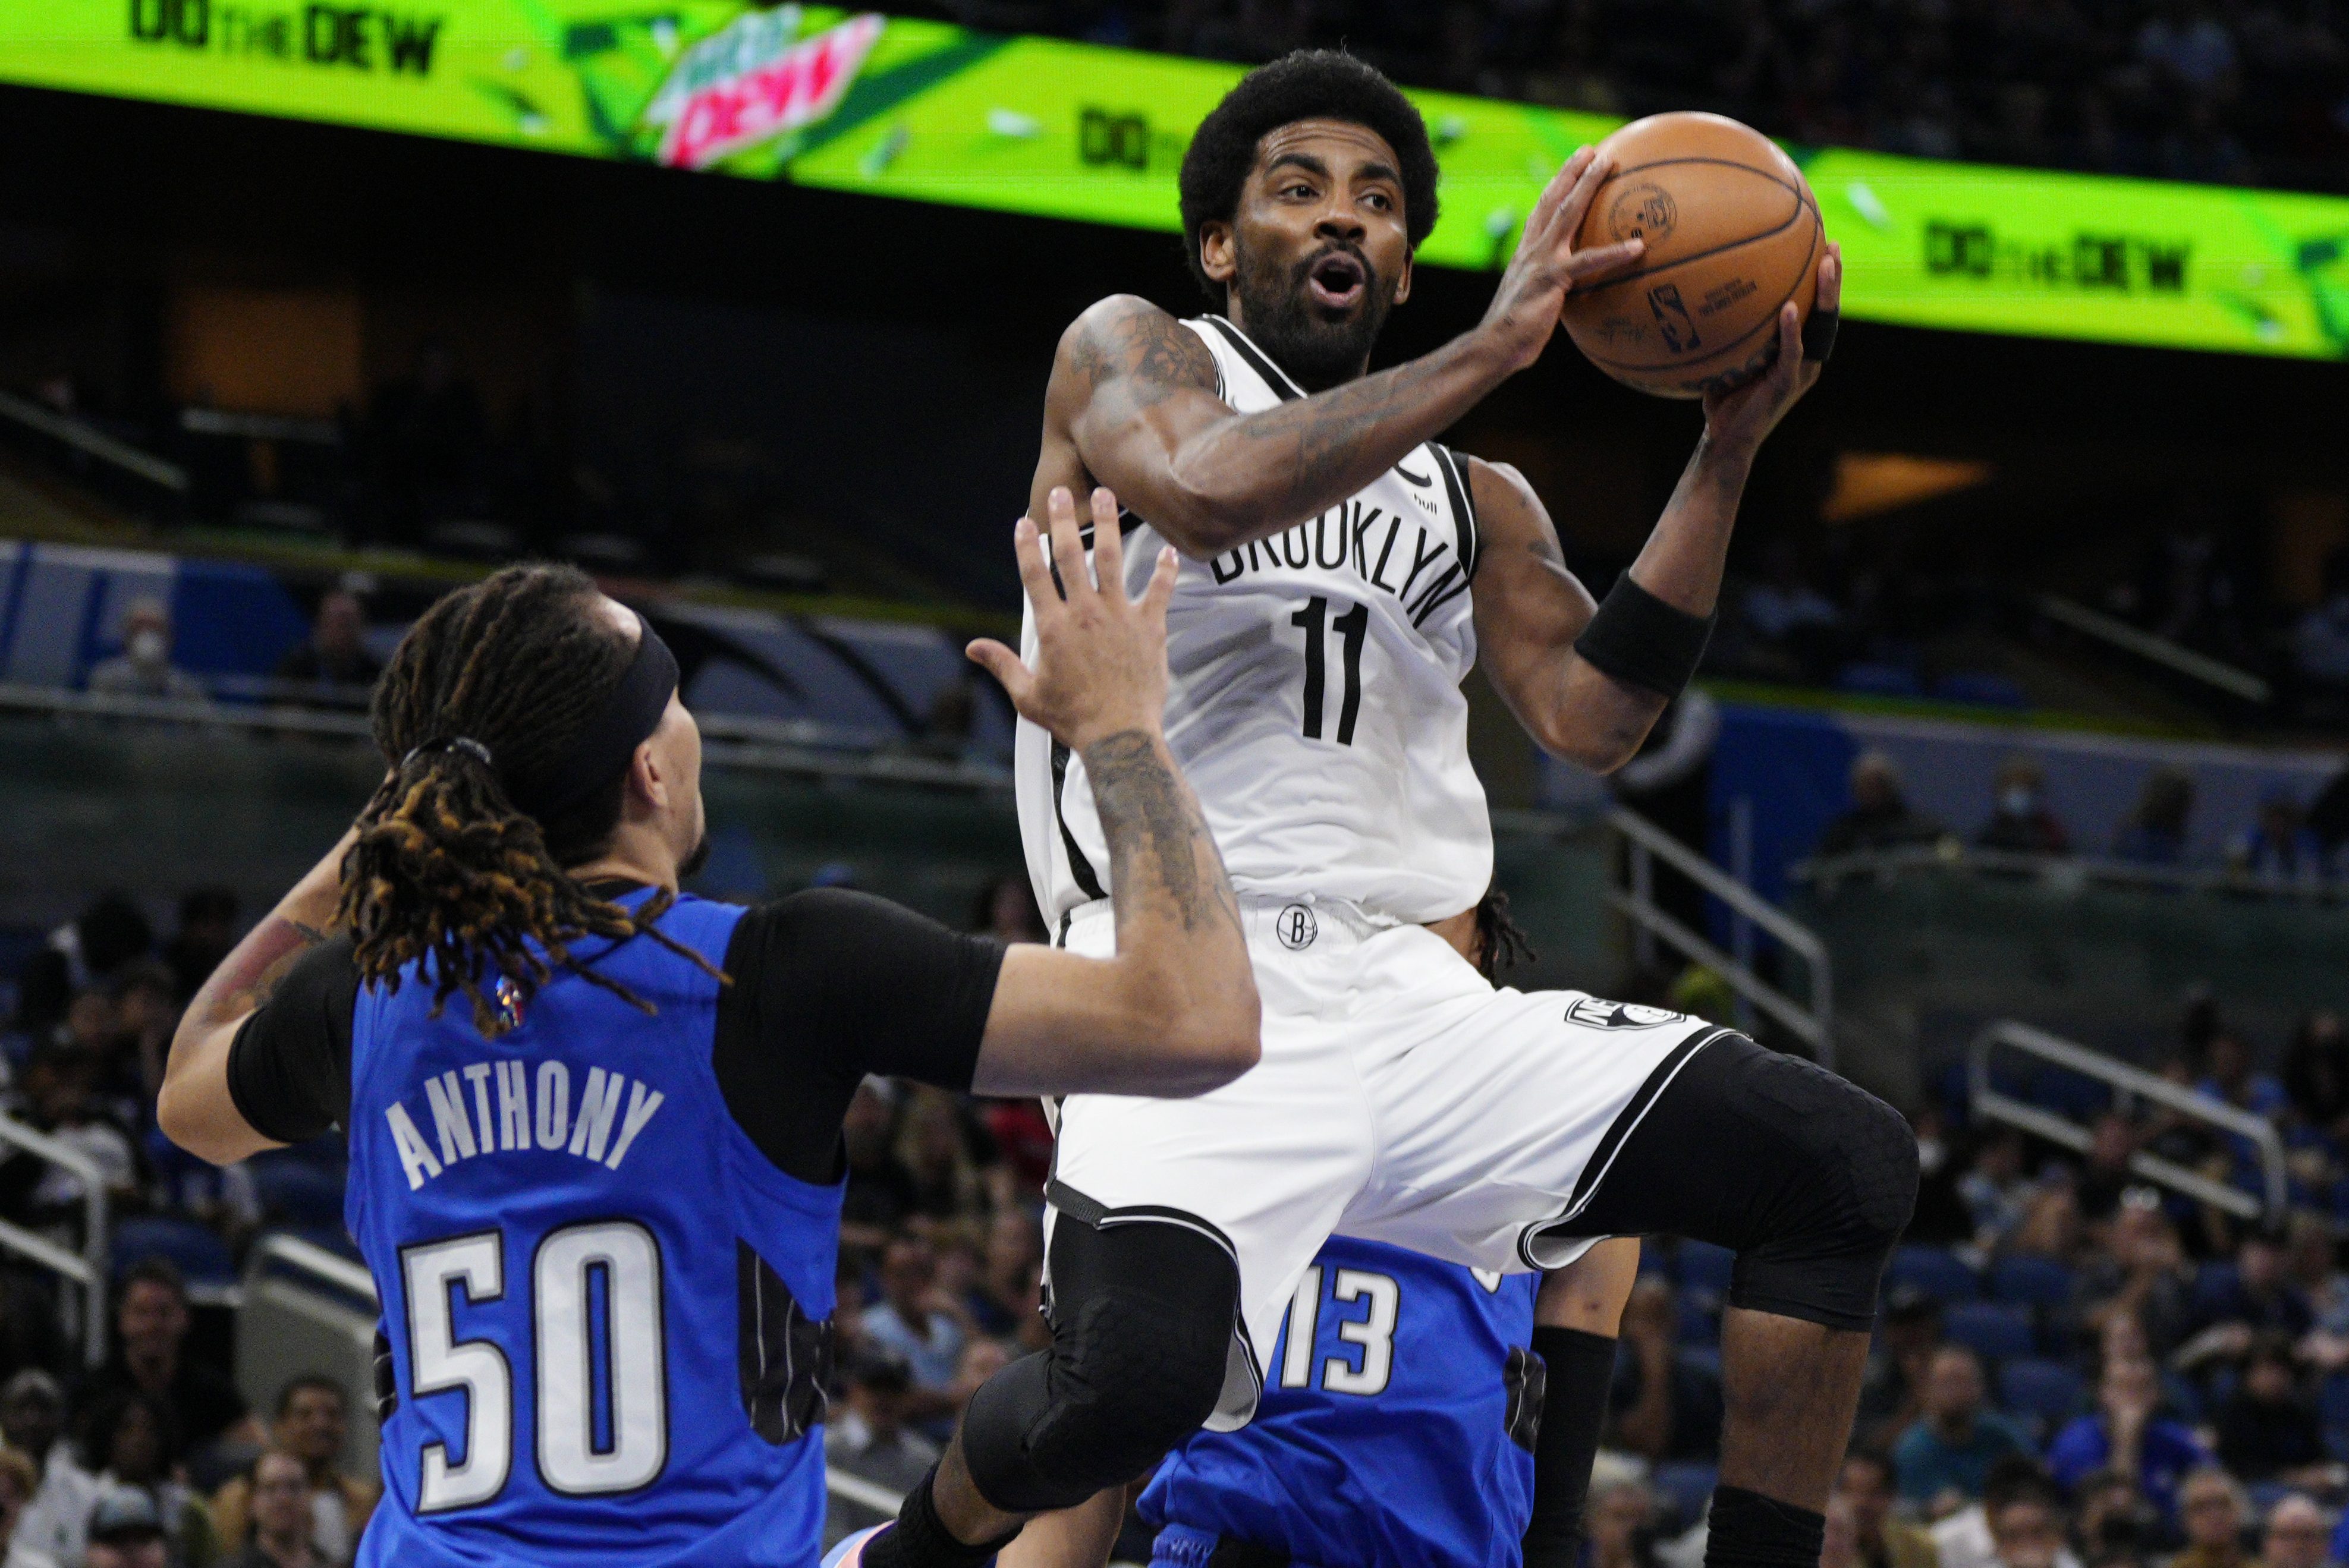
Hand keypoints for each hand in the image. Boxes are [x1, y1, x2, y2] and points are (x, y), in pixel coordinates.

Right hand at [969, 485, 1178, 753]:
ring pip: (1111, 559)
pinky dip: (1164, 570)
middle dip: (1062, 520)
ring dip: (1107, 524)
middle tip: (1060, 492)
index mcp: (1053, 628)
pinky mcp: (1149, 627)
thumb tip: (974, 648)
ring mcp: (1119, 616)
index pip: (1034, 575)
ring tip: (1106, 495)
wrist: (1119, 735)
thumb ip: (1002, 665)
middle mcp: (1084, 613)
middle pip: (1070, 555)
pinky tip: (1168, 551)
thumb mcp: (1027, 696)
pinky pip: (1159, 590)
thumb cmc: (1073, 720)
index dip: (1026, 546)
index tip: (1023, 523)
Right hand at [1477, 147, 1646, 373]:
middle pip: (1553, 199)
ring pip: (1567, 213)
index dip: (1558, 187)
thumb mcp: (1534, 304)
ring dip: (1588, 184)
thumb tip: (1572, 297)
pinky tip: (1638, 246)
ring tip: (1609, 164)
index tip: (1573, 167)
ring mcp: (1541, 260)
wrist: (1493, 346)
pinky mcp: (1551, 278)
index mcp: (1526, 252)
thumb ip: (1552, 291)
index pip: (1542, 211)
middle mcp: (1532, 249)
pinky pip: (1588, 261)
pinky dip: (1613, 252)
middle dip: (1571, 171)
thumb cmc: (1514, 335)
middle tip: (1592, 150)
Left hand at [1701, 242, 1840, 457]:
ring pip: (1820, 328)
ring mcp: (1800, 372)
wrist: (1724, 440)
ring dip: (1823, 296)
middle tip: (1833, 246)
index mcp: (1799, 351)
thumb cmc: (1724, 398)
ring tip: (1825, 265)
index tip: (1826, 246)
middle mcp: (1807, 359)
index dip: (1824, 281)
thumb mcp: (1731, 356)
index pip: (1817, 311)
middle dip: (1833, 279)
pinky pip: (1792, 353)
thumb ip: (1733, 329)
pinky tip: (1789, 308)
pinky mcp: (1787, 385)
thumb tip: (1710, 291)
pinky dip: (1791, 331)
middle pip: (1827, 313)